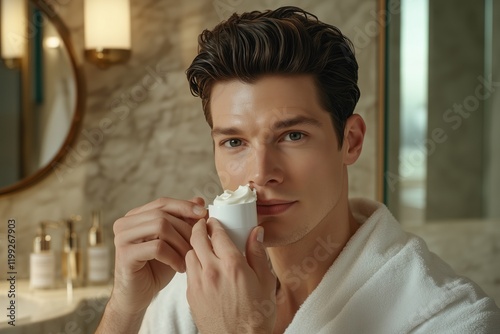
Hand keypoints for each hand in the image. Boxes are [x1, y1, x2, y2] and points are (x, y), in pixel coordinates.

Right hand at [109, 197, 206, 316]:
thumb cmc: (157, 268)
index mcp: (135, 216)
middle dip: (185, 228)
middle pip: (163, 214)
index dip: (184, 206)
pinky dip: (174, 256)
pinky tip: (180, 267)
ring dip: (181, 242)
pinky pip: (157, 247)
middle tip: (198, 245)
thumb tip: (200, 201)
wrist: (139, 296)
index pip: (163, 203)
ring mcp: (122, 238)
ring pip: (160, 227)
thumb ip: (183, 221)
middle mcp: (125, 223)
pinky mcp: (125, 254)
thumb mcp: (174, 241)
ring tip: (189, 257)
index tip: (204, 214)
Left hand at [185, 218, 276, 333]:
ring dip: (194, 246)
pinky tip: (201, 266)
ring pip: (189, 253)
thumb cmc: (256, 315)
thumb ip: (258, 253)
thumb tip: (256, 232)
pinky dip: (192, 263)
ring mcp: (198, 283)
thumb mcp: (265, 282)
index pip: (217, 233)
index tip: (215, 221)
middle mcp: (212, 271)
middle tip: (203, 224)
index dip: (214, 223)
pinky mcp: (191, 295)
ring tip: (202, 246)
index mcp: (233, 265)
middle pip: (197, 238)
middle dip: (198, 227)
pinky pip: (187, 271)